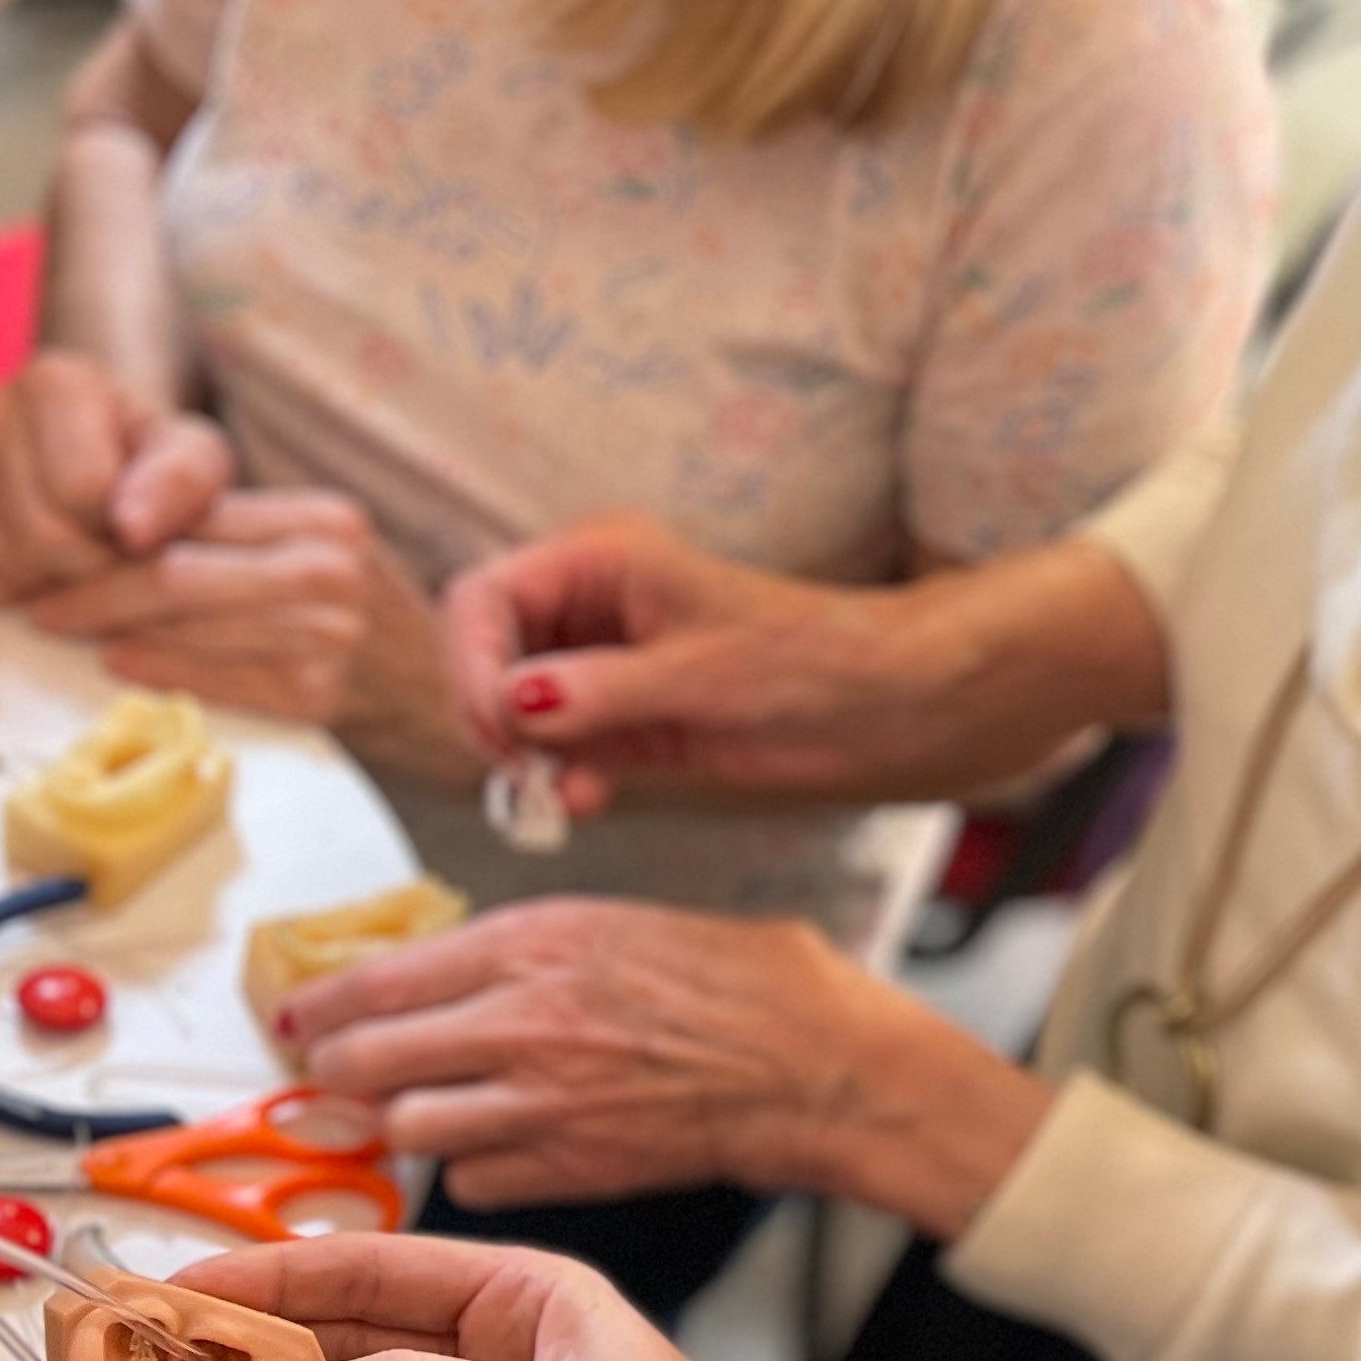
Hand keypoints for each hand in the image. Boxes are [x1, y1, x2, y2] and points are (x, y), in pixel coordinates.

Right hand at [0, 351, 235, 605]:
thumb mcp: (194, 459)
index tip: (140, 538)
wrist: (98, 461)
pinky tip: (36, 570)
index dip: (122, 536)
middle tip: (112, 564)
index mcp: (55, 383)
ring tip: (80, 563)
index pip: (83, 491)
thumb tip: (134, 530)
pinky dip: (2, 591)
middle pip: (38, 532)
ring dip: (48, 584)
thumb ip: (182, 482)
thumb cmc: (151, 462)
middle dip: (90, 568)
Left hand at [21, 490, 451, 751]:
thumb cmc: (370, 626)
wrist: (452, 699)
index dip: (116, 530)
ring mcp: (329, 635)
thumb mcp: (323, 556)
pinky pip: (215, 678)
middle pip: (180, 571)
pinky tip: (119, 663)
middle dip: (95, 586)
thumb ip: (243, 541)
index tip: (62, 543)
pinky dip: (157, 669)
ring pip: (188, 623)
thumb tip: (128, 536)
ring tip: (64, 627)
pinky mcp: (320, 693)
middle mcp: (330, 570)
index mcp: (325, 522)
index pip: (197, 516)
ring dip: (110, 628)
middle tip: (40, 598)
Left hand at [282, 899, 1048, 1229]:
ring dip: (406, 1124)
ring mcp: (542, 1103)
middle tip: (345, 1073)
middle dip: (343, 1071)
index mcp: (529, 941)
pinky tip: (501, 1150)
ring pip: (407, 1129)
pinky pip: (473, 1182)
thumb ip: (522, 950)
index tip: (302, 1017)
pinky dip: (474, 1170)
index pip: (373, 978)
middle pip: (365, 1060)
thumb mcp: (619, 923)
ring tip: (426, 1112)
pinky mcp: (571, 1169)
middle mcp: (519, 1021)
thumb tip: (441, 973)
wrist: (820, 1062)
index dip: (322, 1006)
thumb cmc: (745, 983)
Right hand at [445, 520, 1163, 812]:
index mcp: (600, 559)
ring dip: (526, 755)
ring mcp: (604, 666)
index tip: (493, 724)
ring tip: (555, 793)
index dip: (471, 660)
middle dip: (490, 711)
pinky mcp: (627, 722)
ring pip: (518, 709)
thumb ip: (601, 691)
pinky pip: (563, 750)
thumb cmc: (811, 660)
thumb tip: (518, 703)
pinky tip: (583, 801)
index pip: (486, 596)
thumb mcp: (699, 673)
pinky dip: (563, 776)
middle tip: (516, 768)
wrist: (888, 707)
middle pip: (489, 652)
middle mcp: (592, 607)